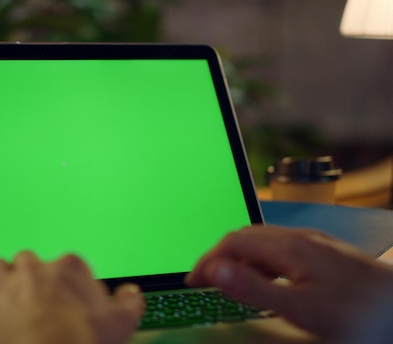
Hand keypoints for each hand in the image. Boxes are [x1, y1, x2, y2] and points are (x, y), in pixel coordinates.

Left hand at [0, 251, 143, 343]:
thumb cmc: (82, 343)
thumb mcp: (121, 324)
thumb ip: (128, 303)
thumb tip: (131, 294)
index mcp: (67, 268)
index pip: (68, 264)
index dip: (68, 283)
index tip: (69, 298)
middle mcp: (34, 270)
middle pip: (29, 261)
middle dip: (32, 277)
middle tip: (38, 299)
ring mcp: (6, 286)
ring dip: (1, 279)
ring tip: (8, 296)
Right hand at [186, 226, 392, 340]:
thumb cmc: (356, 311)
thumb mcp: (299, 307)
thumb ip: (254, 289)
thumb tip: (216, 271)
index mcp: (288, 247)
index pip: (233, 242)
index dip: (208, 260)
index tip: (193, 281)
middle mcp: (298, 238)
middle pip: (245, 237)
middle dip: (219, 256)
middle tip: (205, 282)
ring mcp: (313, 243)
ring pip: (263, 241)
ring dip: (239, 258)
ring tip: (229, 282)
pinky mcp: (324, 252)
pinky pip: (280, 249)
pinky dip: (259, 261)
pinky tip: (265, 279)